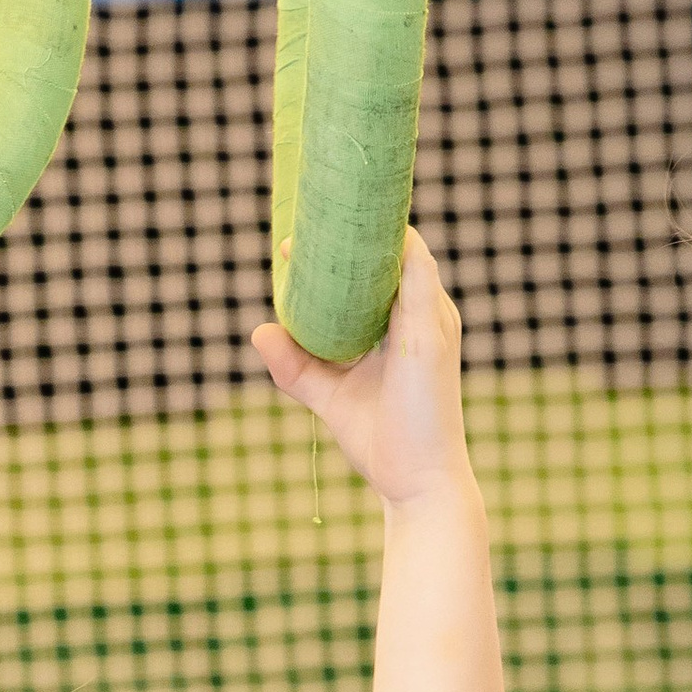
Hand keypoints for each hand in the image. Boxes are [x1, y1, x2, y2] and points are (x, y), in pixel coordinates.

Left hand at [253, 229, 474, 510]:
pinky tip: (354, 229)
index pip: (382, 264)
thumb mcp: (330, 395)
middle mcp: (427, 311)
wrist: (419, 485)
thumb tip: (260, 330)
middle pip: (392, 248)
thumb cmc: (385, 442)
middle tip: (304, 209)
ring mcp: (431, 318)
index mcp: (410, 320)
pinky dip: (388, 244)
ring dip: (366, 224)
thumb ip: (297, 366)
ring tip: (321, 207)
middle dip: (352, 222)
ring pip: (403, 248)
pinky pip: (412, 269)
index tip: (301, 232)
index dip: (345, 241)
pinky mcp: (427, 332)